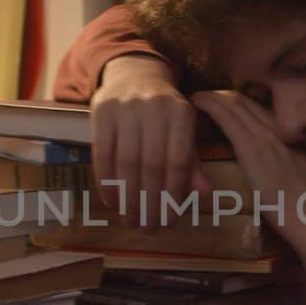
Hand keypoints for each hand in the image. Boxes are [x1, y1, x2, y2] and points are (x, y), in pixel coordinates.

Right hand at [91, 55, 213, 226]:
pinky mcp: (101, 111)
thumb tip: (204, 196)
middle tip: (146, 227)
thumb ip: (192, 163)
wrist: (135, 76)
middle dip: (148, 201)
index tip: (168, 221)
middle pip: (151, 164)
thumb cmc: (164, 114)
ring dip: (127, 196)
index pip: (177, 161)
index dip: (172, 194)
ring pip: (126, 161)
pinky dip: (106, 181)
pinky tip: (111, 200)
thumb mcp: (183, 132)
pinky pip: (102, 153)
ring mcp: (126, 107)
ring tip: (129, 219)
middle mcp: (155, 107)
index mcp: (182, 113)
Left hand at [190, 90, 305, 261]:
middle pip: (248, 101)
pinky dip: (210, 105)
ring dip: (215, 97)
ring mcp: (266, 136)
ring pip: (236, 104)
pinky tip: (197, 101)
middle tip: (207, 97)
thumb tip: (289, 169)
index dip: (244, 101)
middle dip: (225, 96)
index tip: (229, 103)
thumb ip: (297, 164)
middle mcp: (280, 129)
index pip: (264, 109)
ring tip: (199, 97)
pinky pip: (227, 118)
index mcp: (293, 136)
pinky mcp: (252, 149)